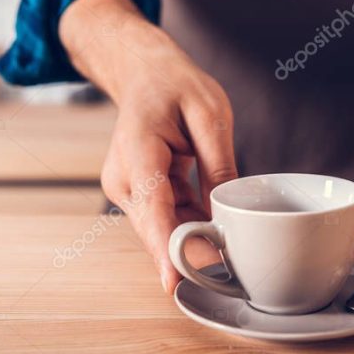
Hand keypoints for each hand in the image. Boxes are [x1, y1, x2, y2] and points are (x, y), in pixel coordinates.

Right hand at [59, 0, 237, 293]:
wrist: (144, 74)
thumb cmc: (175, 86)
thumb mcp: (210, 115)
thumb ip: (218, 163)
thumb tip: (226, 210)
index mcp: (140, 148)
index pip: (153, 206)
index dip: (165, 246)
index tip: (175, 279)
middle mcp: (125, 176)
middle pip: (156, 227)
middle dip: (189, 249)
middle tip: (228, 266)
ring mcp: (127, 187)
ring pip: (160, 228)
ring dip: (191, 236)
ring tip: (226, 238)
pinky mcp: (137, 193)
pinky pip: (163, 218)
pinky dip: (188, 223)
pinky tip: (212, 222)